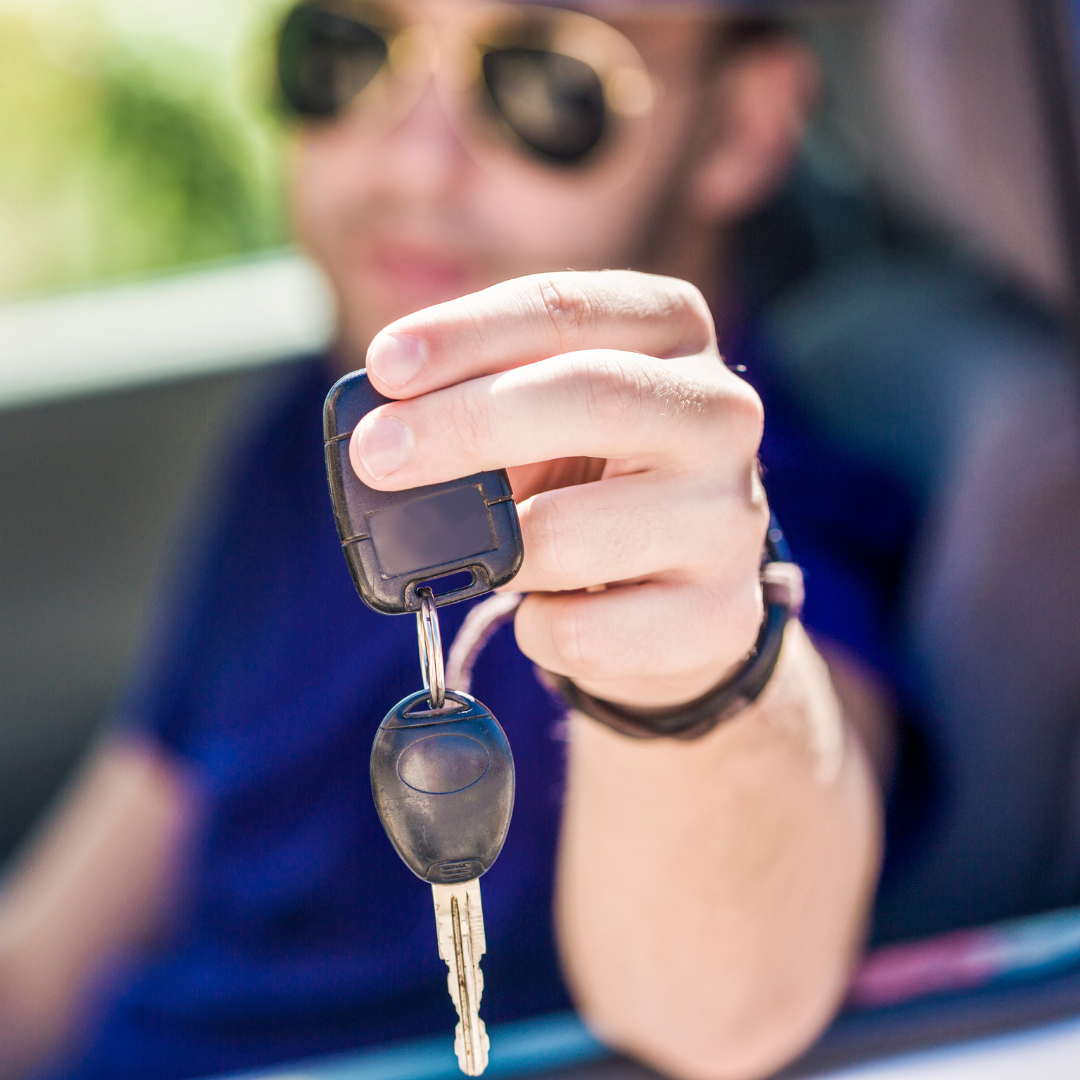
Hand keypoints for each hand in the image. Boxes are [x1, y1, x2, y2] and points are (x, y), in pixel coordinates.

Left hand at [353, 271, 768, 708]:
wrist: (678, 592)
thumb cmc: (590, 479)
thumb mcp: (542, 413)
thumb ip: (476, 397)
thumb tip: (382, 434)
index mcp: (672, 331)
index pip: (566, 309)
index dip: (466, 334)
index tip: (385, 367)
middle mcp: (719, 412)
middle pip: (589, 396)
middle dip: (463, 424)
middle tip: (376, 456)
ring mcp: (729, 517)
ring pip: (568, 532)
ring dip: (492, 552)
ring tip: (485, 555)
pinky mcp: (720, 613)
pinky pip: (582, 630)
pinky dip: (533, 627)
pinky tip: (547, 612)